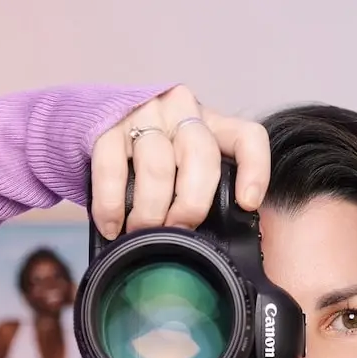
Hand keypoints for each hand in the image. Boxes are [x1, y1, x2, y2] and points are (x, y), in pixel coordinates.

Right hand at [89, 85, 270, 237]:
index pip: (247, 137)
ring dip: (150, 211)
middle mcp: (183, 111)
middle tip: (178, 231)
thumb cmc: (156, 160)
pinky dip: (112, 204)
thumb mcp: (189, 167)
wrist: (103, 125)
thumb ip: (206, 192)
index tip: (247, 203)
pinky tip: (113, 227)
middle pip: (200, 157)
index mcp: (213, 125)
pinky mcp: (108, 127)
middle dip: (190, 204)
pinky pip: (112, 168)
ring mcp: (145, 115)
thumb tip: (215, 246)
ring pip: (157, 167)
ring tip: (141, 234)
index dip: (254, 170)